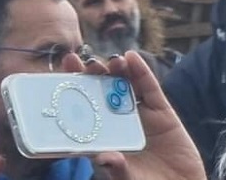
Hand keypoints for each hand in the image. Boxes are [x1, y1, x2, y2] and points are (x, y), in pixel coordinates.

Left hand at [61, 51, 203, 179]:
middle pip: (102, 92)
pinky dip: (142, 72)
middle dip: (93, 75)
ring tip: (110, 61)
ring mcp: (139, 115)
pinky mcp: (161, 113)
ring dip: (116, 70)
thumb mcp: (129, 179)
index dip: (74, 90)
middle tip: (86, 62)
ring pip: (125, 86)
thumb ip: (117, 169)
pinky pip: (150, 89)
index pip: (84, 109)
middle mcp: (118, 122)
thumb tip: (102, 158)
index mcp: (104, 136)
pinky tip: (132, 58)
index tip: (64, 76)